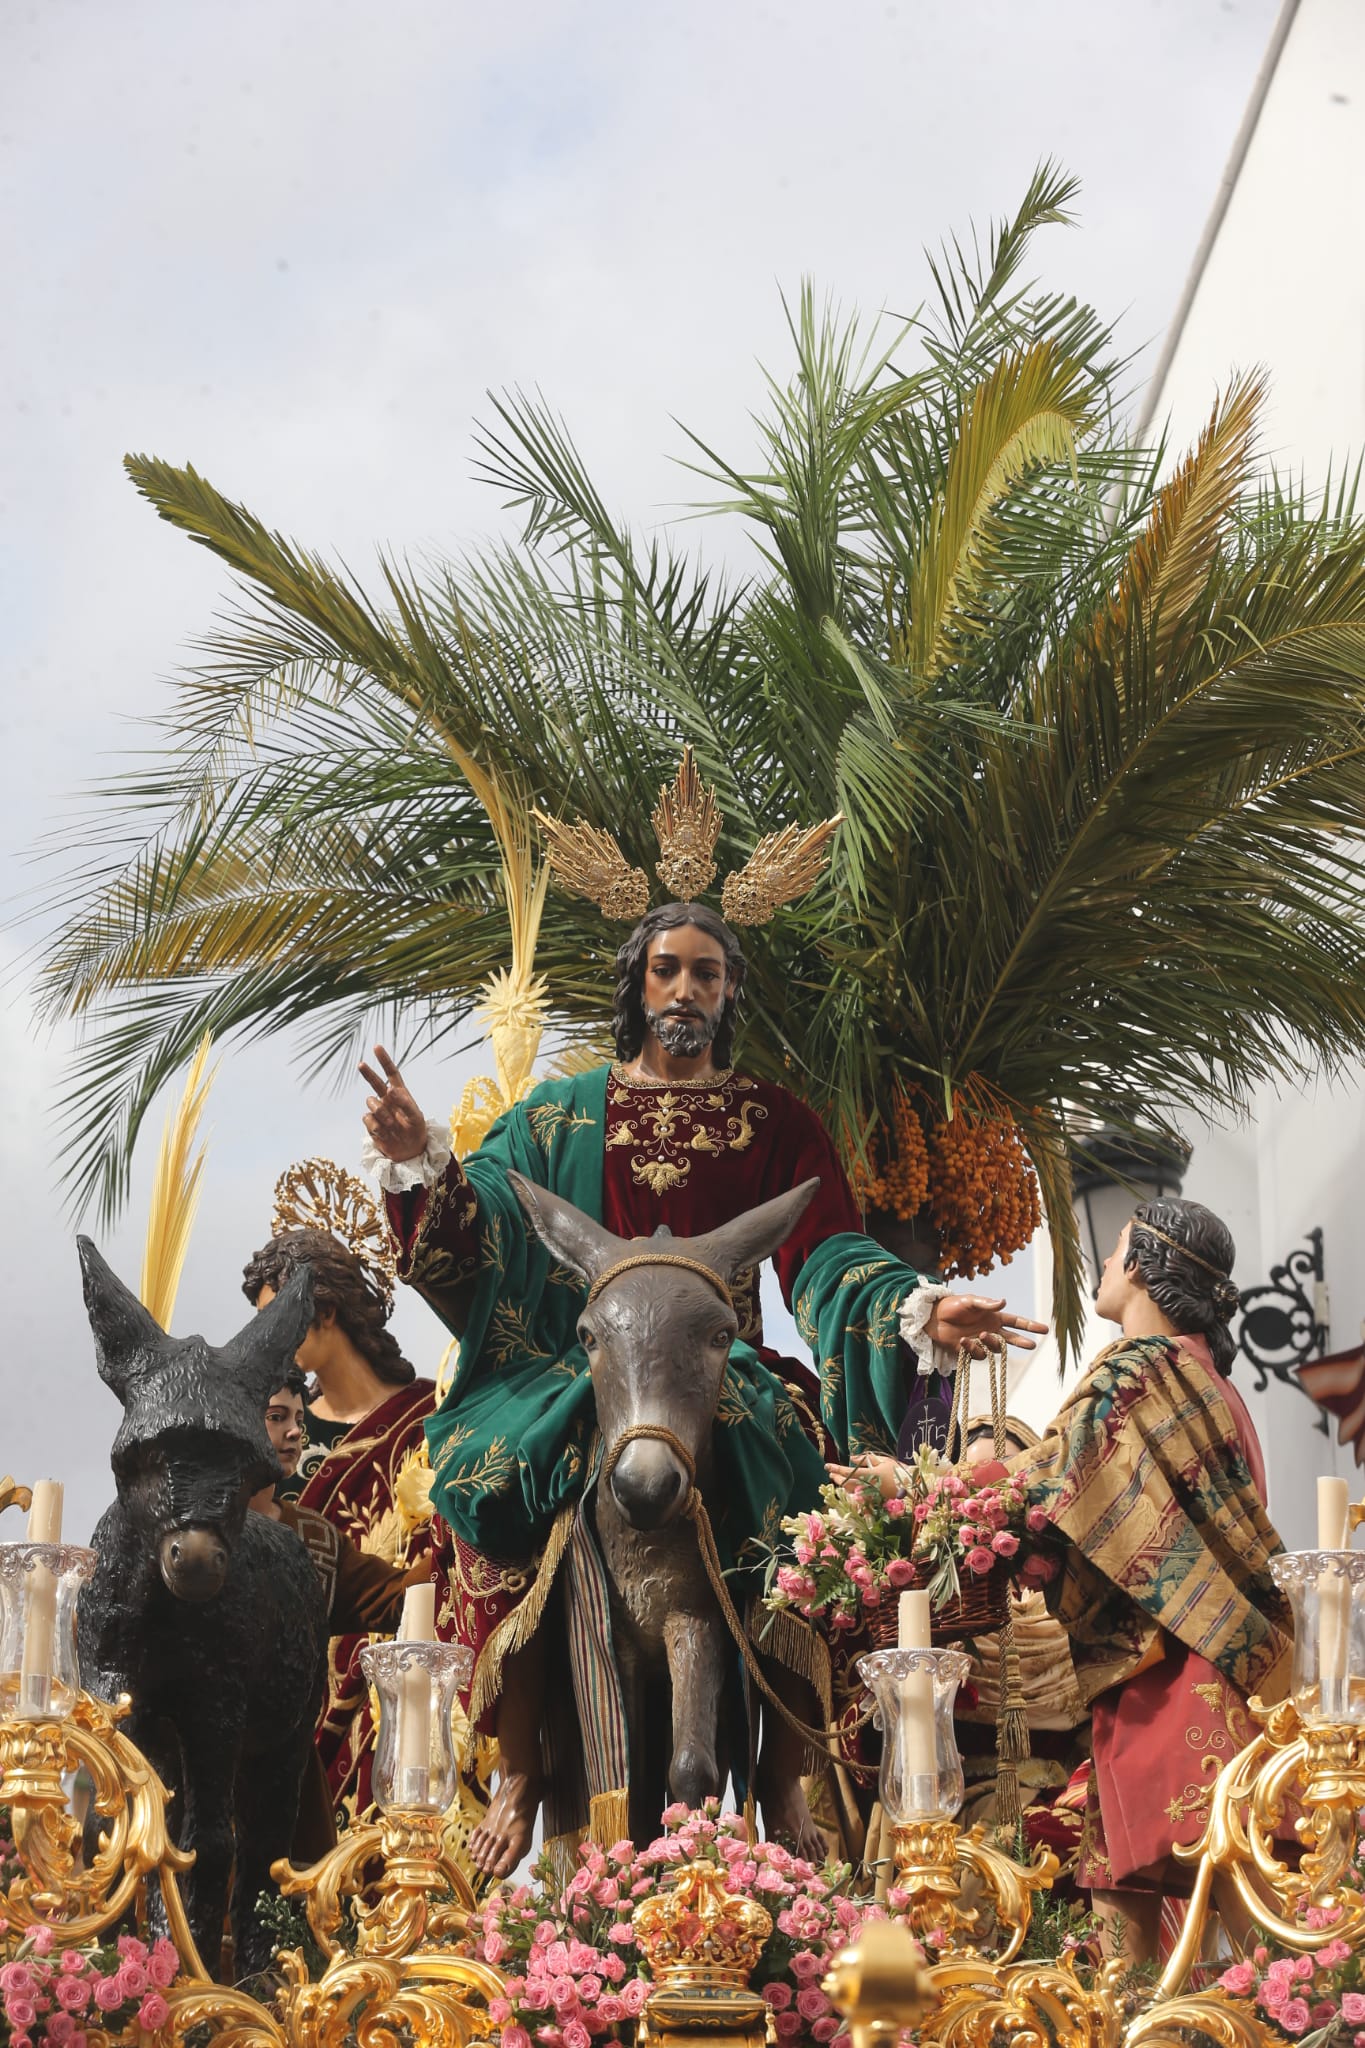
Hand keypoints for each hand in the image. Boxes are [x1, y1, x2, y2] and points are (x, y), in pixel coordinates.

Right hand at [359, 1045, 428, 1163]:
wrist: (409, 1152)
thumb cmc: (417, 1132)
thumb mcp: (416, 1117)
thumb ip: (405, 1102)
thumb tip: (391, 1090)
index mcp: (401, 1094)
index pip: (391, 1073)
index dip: (384, 1060)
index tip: (376, 1047)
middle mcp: (388, 1100)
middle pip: (375, 1083)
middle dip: (368, 1073)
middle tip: (361, 1064)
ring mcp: (378, 1112)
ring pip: (371, 1103)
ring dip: (381, 1112)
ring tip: (392, 1124)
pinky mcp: (371, 1125)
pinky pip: (368, 1119)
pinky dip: (376, 1126)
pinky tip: (385, 1133)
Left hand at [827, 1454, 901, 1500]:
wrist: (911, 1487)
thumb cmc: (897, 1471)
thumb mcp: (884, 1460)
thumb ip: (867, 1459)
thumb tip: (852, 1458)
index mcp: (871, 1474)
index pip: (849, 1472)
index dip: (837, 1469)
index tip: (827, 1465)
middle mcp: (869, 1486)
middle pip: (847, 1483)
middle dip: (837, 1478)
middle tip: (831, 1473)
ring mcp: (871, 1495)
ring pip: (851, 1491)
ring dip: (842, 1485)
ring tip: (838, 1479)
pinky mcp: (873, 1501)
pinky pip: (858, 1497)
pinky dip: (851, 1492)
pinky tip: (848, 1488)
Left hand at [925, 1295, 1047, 1360]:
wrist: (932, 1317)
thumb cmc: (951, 1305)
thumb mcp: (969, 1300)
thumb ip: (986, 1303)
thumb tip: (1004, 1302)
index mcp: (993, 1317)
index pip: (1016, 1322)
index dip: (1030, 1326)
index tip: (1045, 1329)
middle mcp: (990, 1330)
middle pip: (1011, 1339)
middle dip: (1021, 1342)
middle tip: (1031, 1345)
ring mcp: (980, 1342)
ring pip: (994, 1349)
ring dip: (990, 1343)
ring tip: (981, 1334)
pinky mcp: (969, 1351)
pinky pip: (978, 1355)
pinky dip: (972, 1348)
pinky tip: (963, 1340)